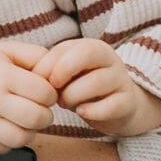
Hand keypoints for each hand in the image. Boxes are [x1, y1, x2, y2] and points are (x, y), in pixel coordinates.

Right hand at [0, 45, 56, 153]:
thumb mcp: (7, 50)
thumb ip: (36, 55)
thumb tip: (58, 71)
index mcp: (2, 75)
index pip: (44, 93)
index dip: (50, 93)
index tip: (43, 92)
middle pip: (36, 118)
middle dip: (44, 115)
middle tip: (38, 108)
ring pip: (22, 138)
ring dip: (29, 130)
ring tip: (24, 119)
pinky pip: (5, 149)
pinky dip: (11, 141)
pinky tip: (7, 126)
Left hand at [36, 38, 160, 136]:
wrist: (119, 108)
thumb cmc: (84, 88)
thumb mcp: (68, 75)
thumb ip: (51, 70)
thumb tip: (32, 76)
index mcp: (92, 48)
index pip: (66, 48)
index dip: (48, 65)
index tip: (37, 81)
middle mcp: (109, 59)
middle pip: (87, 53)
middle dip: (63, 70)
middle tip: (53, 89)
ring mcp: (121, 80)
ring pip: (98, 81)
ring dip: (74, 94)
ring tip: (64, 103)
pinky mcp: (128, 102)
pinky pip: (112, 105)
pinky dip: (93, 110)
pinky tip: (82, 112)